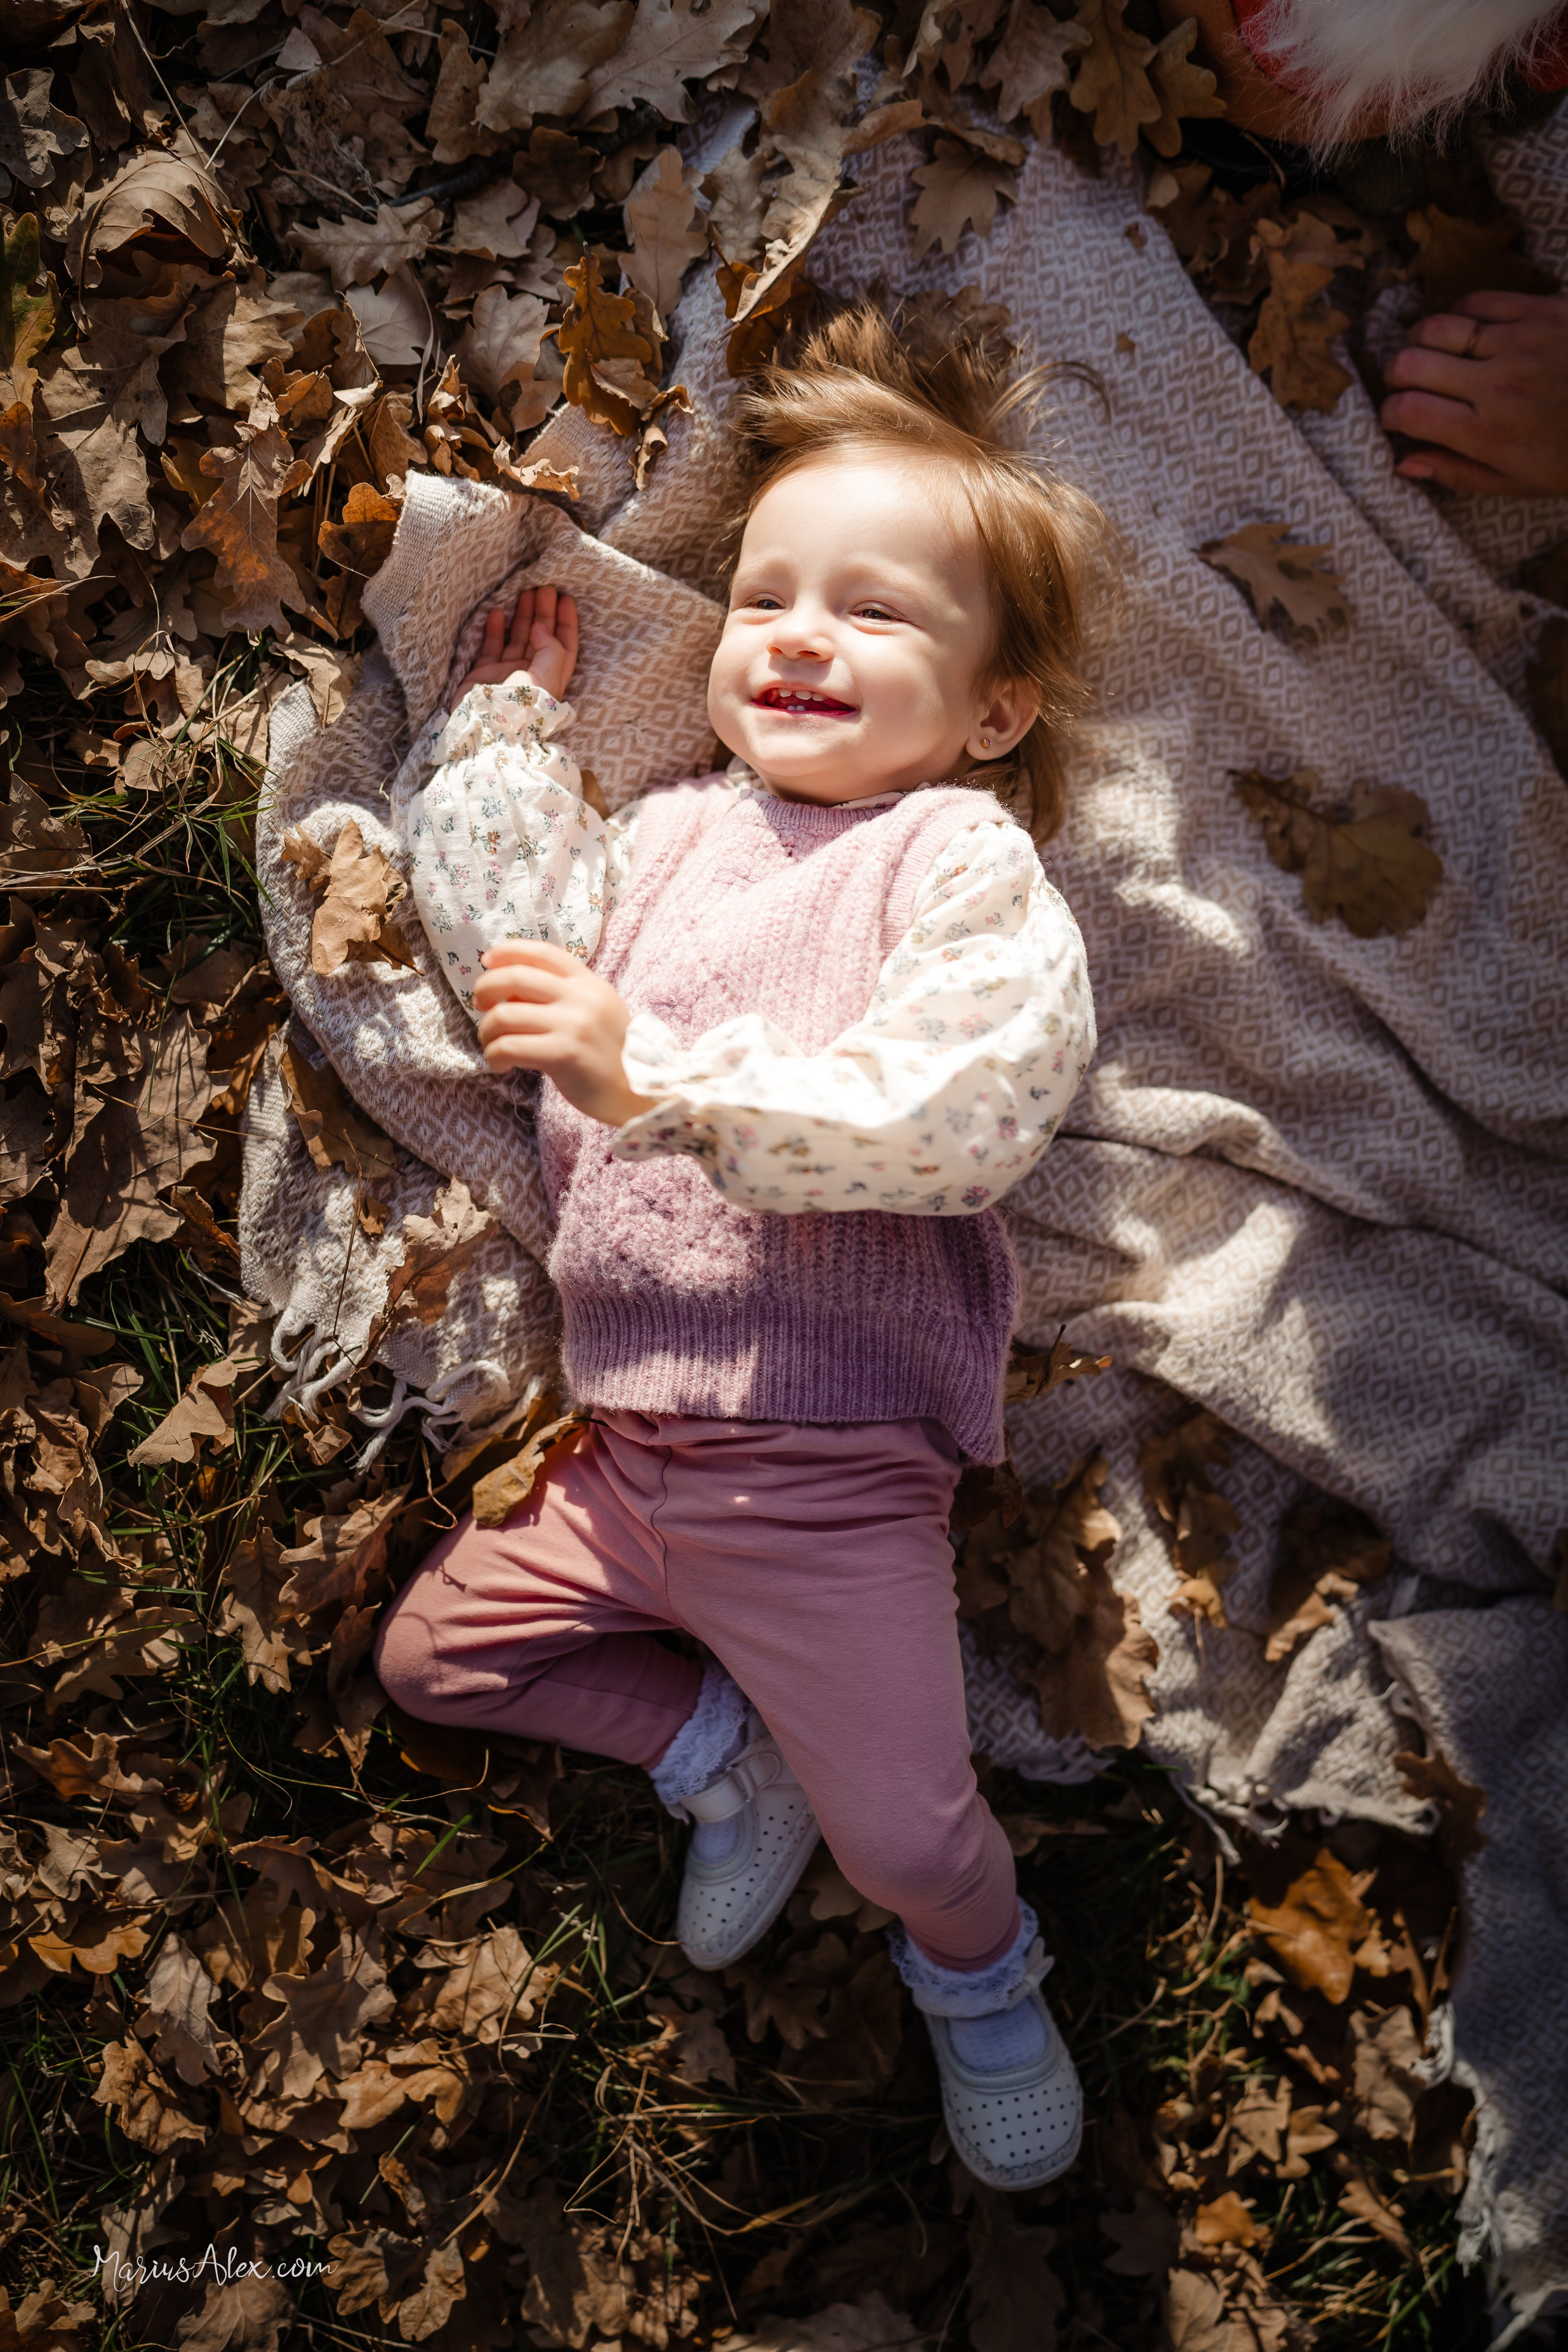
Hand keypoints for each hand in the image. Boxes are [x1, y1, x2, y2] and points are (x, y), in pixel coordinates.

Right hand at [452, 586, 578, 705]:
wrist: (486, 728)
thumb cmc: (521, 706)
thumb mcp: (546, 678)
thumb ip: (551, 649)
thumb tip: (541, 627)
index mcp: (551, 678)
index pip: (564, 645)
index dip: (566, 621)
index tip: (565, 597)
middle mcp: (531, 674)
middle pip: (541, 637)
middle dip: (543, 612)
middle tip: (542, 587)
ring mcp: (507, 673)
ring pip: (517, 638)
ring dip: (521, 615)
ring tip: (523, 592)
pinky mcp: (484, 673)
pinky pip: (491, 646)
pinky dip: (493, 629)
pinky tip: (496, 612)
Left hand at [473, 940, 655, 1126]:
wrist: (636, 1092)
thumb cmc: (609, 1054)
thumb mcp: (595, 1009)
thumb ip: (562, 994)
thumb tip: (510, 990)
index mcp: (588, 982)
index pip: (542, 952)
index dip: (508, 951)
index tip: (487, 960)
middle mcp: (580, 998)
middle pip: (515, 978)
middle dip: (485, 989)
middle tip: (480, 1006)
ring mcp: (573, 1025)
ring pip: (504, 1015)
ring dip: (486, 1031)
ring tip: (492, 1045)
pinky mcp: (564, 1054)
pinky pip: (509, 1047)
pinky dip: (494, 1055)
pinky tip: (500, 1065)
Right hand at [1381, 292, 1567, 494]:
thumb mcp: (1517, 482)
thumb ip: (1457, 472)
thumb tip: (1403, 462)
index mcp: (1488, 434)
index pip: (1407, 411)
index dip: (1388, 413)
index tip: (1395, 419)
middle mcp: (1497, 385)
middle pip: (1409, 363)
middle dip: (1396, 376)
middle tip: (1407, 386)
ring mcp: (1519, 342)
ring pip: (1436, 326)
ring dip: (1421, 342)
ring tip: (1430, 356)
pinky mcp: (1541, 311)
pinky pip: (1477, 301)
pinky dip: (1461, 316)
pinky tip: (1468, 335)